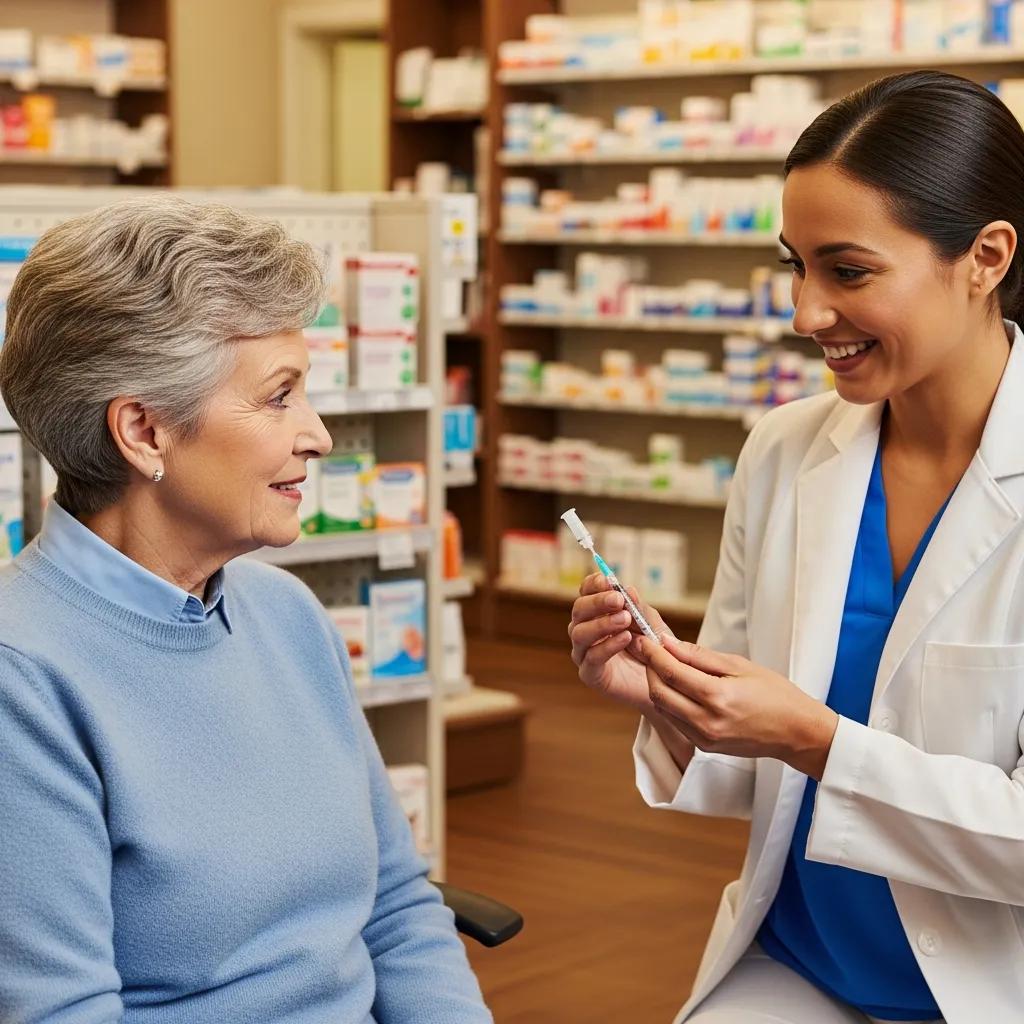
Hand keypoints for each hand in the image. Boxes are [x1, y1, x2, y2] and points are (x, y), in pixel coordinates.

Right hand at [568, 572, 671, 711]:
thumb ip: (639, 609)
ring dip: (602, 623)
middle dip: (597, 602)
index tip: (607, 579)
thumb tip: (628, 589)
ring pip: (580, 633)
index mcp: (597, 614)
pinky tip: (626, 638)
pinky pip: (592, 658)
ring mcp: (585, 653)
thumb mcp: (652, 624)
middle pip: (579, 610)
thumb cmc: (654, 650)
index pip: (586, 593)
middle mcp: (586, 631)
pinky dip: (608, 646)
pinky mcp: (591, 674)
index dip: (592, 584)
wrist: (663, 684)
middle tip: (618, 600)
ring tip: (625, 619)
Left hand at [631, 636, 839, 779]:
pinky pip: (675, 720)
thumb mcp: (739, 665)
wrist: (796, 732)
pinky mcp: (704, 746)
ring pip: (663, 708)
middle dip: (649, 668)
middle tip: (649, 649)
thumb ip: (699, 656)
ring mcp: (703, 737)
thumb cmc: (775, 694)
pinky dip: (669, 701)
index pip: (671, 673)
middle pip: (659, 692)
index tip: (644, 638)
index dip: (653, 653)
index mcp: (717, 697)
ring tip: (661, 665)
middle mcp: (706, 721)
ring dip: (657, 685)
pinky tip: (676, 687)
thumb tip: (667, 642)